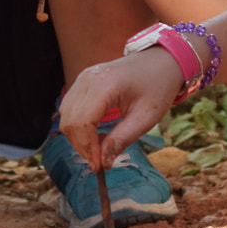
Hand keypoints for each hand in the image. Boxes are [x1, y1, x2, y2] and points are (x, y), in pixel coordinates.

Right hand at [59, 49, 183, 171]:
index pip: (82, 123)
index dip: (88, 148)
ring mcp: (82, 78)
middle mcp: (87, 79)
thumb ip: (122, 139)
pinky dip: (78, 126)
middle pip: (69, 121)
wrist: (161, 60)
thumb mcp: (146, 118)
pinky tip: (96, 134)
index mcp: (104, 85)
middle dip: (81, 146)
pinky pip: (70, 108)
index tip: (100, 166)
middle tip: (100, 162)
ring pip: (66, 116)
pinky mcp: (83, 81)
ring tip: (100, 148)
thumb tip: (103, 163)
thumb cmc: (158, 86)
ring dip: (78, 137)